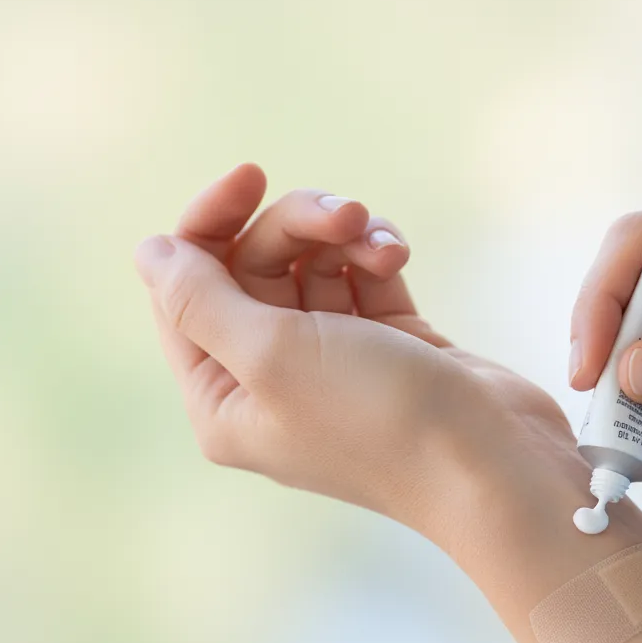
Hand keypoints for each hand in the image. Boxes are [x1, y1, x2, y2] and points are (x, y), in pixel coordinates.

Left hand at [134, 164, 578, 547]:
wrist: (491, 465)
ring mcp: (329, 363)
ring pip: (310, 264)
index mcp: (223, 398)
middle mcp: (268, 381)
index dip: (207, 225)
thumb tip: (150, 253)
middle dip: (295, 227)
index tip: (249, 177)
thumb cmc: (377, 418)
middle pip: (251, 268)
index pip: (184, 291)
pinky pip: (359, 277)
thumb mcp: (271, 355)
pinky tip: (397, 257)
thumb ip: (199, 299)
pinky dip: (375, 257)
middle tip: (344, 216)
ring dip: (342, 237)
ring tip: (381, 244)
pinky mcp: (385, 346)